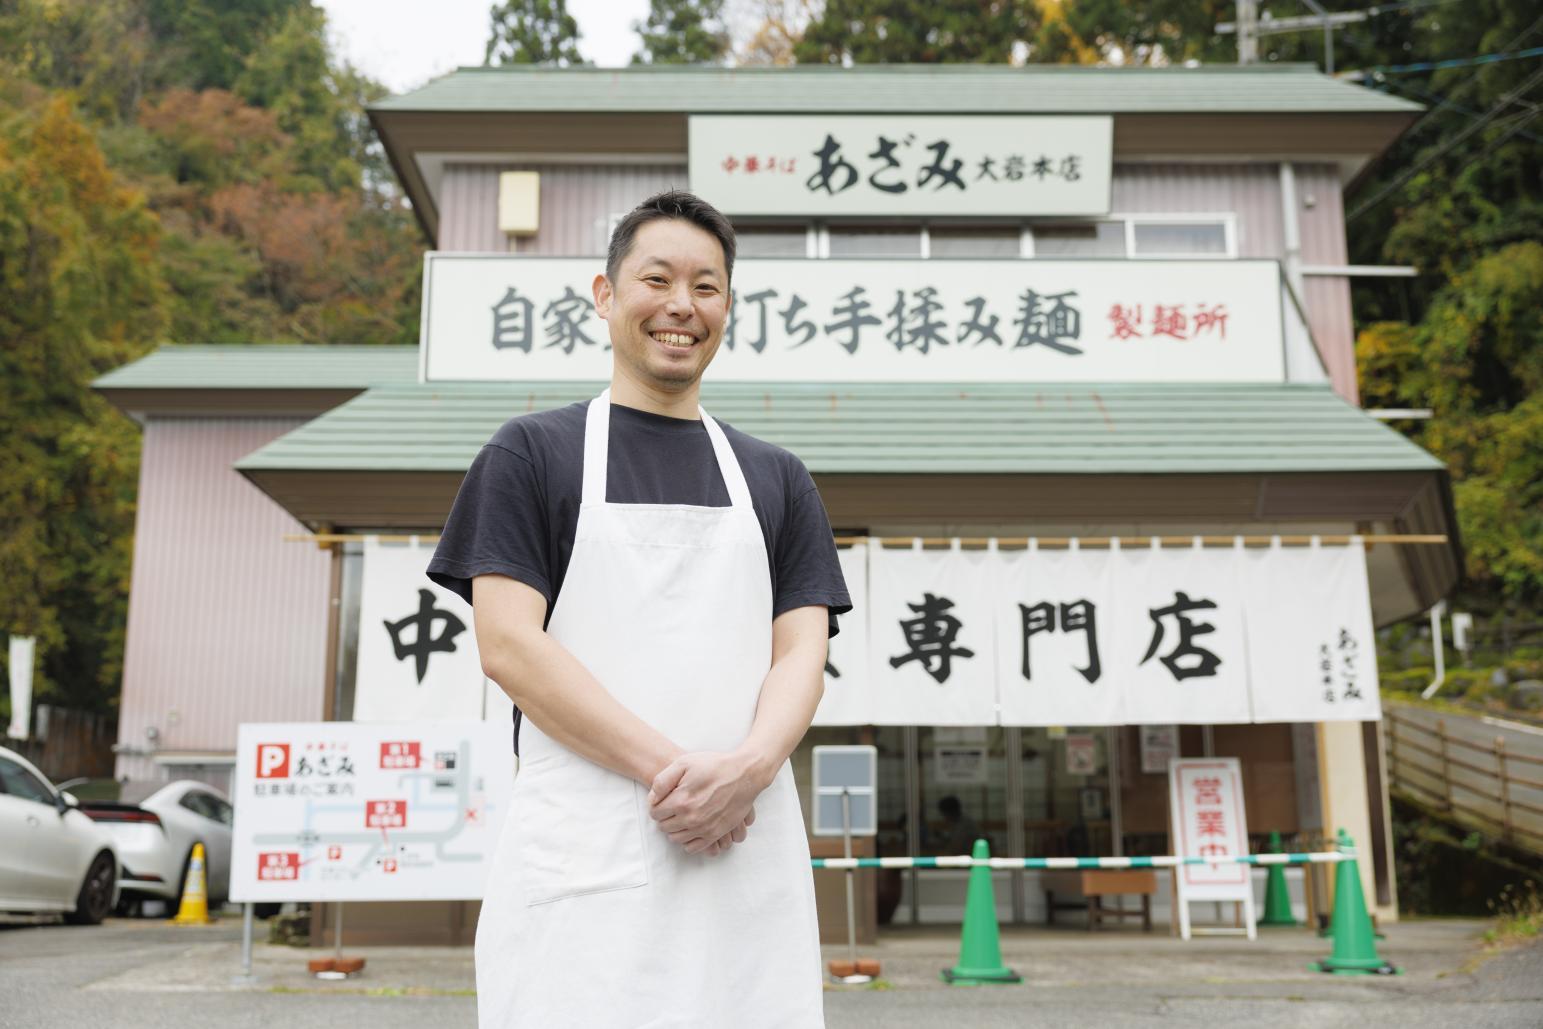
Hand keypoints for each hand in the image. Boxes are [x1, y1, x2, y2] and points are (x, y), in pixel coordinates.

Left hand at [647, 751, 763, 855]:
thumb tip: (652, 799)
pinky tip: (691, 827)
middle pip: (664, 827)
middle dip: (664, 817)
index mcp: (681, 801)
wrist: (744, 774)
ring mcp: (704, 828)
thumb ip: (662, 781)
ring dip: (675, 829)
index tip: (663, 800)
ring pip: (676, 838)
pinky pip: (693, 847)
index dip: (656, 806)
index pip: (655, 813)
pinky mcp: (715, 834)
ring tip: (681, 816)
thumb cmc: (714, 766)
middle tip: (672, 807)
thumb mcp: (684, 763)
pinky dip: (688, 840)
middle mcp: (691, 818)